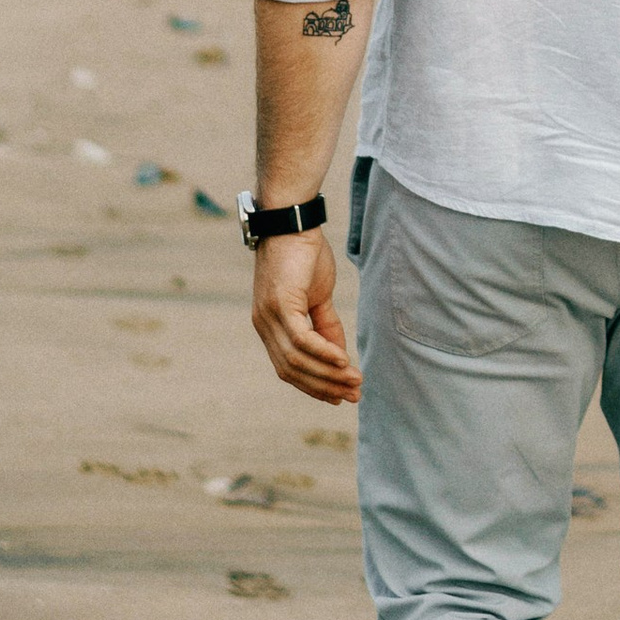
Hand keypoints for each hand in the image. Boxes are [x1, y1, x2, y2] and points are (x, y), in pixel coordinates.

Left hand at [251, 229, 361, 401]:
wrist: (292, 223)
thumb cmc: (304, 255)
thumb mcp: (318, 296)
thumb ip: (326, 326)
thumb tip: (339, 356)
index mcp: (270, 326)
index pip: (289, 367)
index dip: (314, 385)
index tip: (339, 396)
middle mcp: (264, 326)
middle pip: (291, 371)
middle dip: (324, 387)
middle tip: (353, 395)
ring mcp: (269, 317)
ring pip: (297, 360)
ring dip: (328, 374)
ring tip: (355, 381)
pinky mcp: (280, 305)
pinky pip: (302, 340)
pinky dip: (323, 353)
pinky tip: (343, 361)